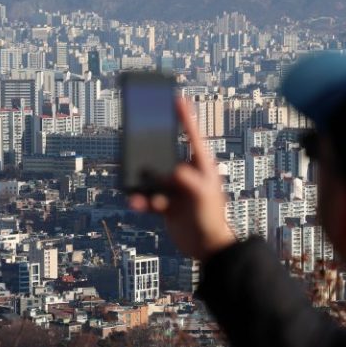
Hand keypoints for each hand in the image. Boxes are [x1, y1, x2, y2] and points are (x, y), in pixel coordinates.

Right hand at [129, 98, 235, 260]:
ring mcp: (176, 189)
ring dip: (143, 181)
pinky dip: (141, 200)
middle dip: (152, 152)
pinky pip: (149, 197)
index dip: (184, 117)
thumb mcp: (203, 194)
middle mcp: (187, 175)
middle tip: (139, 140)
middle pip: (166, 155)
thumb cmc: (212, 219)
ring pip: (153, 178)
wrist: (207, 248)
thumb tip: (171, 171)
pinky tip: (136, 202)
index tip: (177, 98)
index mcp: (202, 167)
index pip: (192, 136)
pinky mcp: (166, 205)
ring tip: (134, 183)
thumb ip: (188, 180)